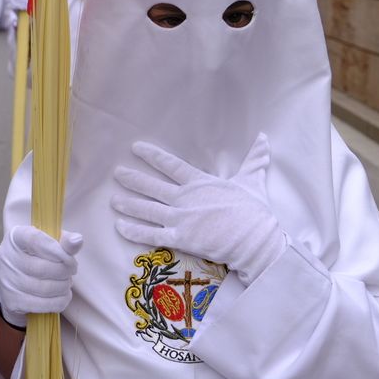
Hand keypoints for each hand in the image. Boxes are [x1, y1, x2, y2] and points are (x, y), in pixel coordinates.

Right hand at [0, 225, 83, 326]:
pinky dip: (59, 301)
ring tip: (66, 283)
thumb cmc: (38, 255)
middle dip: (64, 271)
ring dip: (63, 287)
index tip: (70, 259)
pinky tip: (62, 295)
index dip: (57, 251)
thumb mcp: (50, 242)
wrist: (17, 278)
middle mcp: (7, 258)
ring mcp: (7, 281)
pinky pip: (43, 305)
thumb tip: (77, 240)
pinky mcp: (12, 301)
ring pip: (44, 288)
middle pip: (41, 268)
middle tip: (71, 271)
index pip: (35, 241)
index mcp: (16, 237)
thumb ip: (64, 241)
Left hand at [111, 134, 286, 284]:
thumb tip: (265, 138)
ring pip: (147, 210)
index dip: (152, 156)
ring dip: (128, 205)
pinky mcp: (180, 239)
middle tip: (117, 173)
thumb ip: (254, 160)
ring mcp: (180, 219)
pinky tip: (120, 226)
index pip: (171, 165)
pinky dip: (134, 231)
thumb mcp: (252, 180)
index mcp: (200, 183)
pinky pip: (151, 235)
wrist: (255, 239)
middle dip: (133, 180)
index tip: (136, 148)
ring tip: (113, 200)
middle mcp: (185, 198)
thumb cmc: (254, 211)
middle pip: (152, 187)